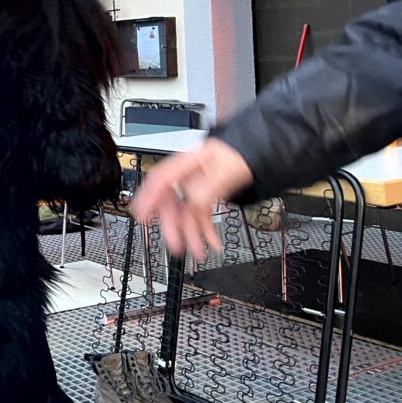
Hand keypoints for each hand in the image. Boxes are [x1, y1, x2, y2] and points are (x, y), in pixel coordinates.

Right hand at [130, 138, 253, 260]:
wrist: (260, 151)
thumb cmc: (243, 153)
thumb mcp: (226, 171)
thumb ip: (205, 189)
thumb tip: (191, 204)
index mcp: (188, 163)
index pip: (160, 180)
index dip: (148, 198)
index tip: (142, 215)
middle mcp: (189, 175)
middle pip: (172, 202)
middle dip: (173, 225)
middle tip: (175, 244)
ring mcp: (197, 185)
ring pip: (187, 213)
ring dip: (191, 234)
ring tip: (198, 251)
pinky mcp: (208, 194)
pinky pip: (201, 215)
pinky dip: (205, 231)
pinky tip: (212, 243)